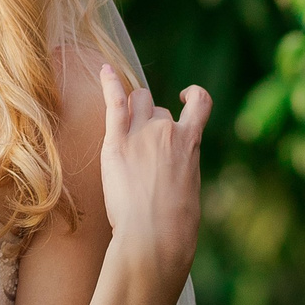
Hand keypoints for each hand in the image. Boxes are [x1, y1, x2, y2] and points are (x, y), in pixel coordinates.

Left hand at [97, 63, 209, 284]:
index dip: (193, 95)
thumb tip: (173, 168)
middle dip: (150, 120)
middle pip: (158, 109)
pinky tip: (103, 70)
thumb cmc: (175, 223)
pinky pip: (115, 102)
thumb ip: (182, 167)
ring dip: (133, 108)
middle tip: (141, 148)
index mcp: (191, 142)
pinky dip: (110, 83)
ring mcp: (142, 133)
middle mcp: (168, 130)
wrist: (156, 234)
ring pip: (138, 100)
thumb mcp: (189, 188)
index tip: (185, 96)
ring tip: (124, 128)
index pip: (200, 103)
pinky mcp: (117, 141)